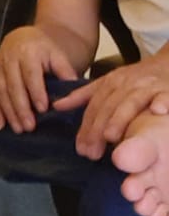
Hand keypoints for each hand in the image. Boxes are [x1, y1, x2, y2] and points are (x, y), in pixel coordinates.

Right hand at [0, 26, 80, 132]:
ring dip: (8, 112)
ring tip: (18, 129)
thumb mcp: (58, 56)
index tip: (42, 109)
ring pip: (1, 91)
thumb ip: (65, 73)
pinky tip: (0, 125)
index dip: (36, 92)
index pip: (31, 74)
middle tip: (29, 127)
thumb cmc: (45, 50)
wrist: (24, 37)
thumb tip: (73, 94)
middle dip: (21, 107)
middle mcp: (9, 57)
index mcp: (28, 51)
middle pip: (13, 85)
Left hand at [54, 58, 168, 158]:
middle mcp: (127, 84)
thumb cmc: (135, 78)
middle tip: (92, 152)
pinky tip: (159, 111)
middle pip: (109, 106)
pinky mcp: (167, 88)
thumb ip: (83, 96)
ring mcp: (147, 85)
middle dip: (98, 129)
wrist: (167, 63)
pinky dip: (162, 101)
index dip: (86, 128)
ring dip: (121, 118)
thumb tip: (57, 106)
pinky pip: (165, 95)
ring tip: (111, 137)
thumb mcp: (107, 83)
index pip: (95, 107)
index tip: (80, 149)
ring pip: (131, 101)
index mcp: (110, 83)